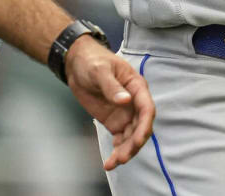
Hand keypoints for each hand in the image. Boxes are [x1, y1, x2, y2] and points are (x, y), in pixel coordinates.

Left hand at [63, 38, 154, 170]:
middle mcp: (134, 103)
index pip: (147, 109)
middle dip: (134, 144)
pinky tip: (111, 160)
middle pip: (141, 127)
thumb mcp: (99, 71)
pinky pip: (120, 139)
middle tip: (122, 157)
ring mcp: (125, 114)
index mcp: (136, 87)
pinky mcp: (115, 122)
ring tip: (113, 163)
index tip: (138, 140)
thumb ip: (111, 86)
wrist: (77, 65)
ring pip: (131, 137)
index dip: (145, 126)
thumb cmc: (92, 61)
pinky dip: (118, 151)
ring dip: (125, 151)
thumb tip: (125, 100)